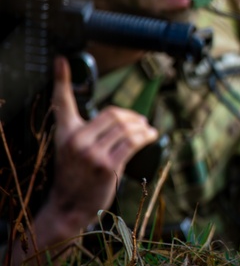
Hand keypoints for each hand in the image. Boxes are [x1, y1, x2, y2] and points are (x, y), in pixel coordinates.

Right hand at [11, 57, 159, 265]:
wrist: (70, 206)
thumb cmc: (75, 176)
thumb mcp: (71, 150)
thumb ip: (87, 131)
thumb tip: (116, 118)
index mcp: (65, 132)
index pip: (62, 101)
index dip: (62, 79)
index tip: (62, 59)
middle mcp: (76, 140)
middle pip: (113, 113)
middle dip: (133, 116)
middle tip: (141, 122)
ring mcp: (91, 153)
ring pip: (126, 128)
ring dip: (142, 126)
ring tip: (148, 130)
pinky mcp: (107, 166)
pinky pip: (133, 143)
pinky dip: (146, 136)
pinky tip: (151, 135)